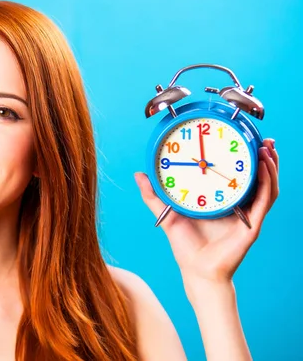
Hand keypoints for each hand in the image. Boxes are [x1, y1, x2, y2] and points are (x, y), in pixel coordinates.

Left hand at [134, 138, 278, 293]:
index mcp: (223, 201)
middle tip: (265, 139)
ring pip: (267, 186)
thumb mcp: (167, 213)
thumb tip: (139, 174)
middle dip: (264, 157)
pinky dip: (266, 184)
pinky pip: (263, 201)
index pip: (238, 175)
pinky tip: (264, 169)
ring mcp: (248, 216)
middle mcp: (239, 206)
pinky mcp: (251, 226)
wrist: (195, 270)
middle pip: (258, 177)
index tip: (244, 138)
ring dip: (270, 167)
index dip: (244, 157)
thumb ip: (153, 195)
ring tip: (268, 149)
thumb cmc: (184, 246)